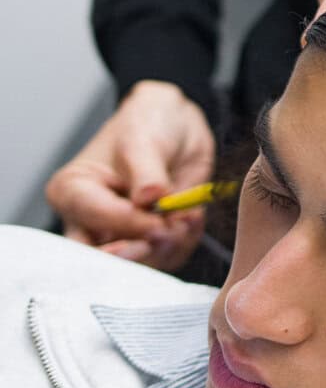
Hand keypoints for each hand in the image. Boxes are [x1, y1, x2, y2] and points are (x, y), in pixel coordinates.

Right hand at [45, 80, 214, 269]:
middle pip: (104, 258)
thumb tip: (148, 199)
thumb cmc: (148, 124)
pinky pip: (165, 258)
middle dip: (143, 251)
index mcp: (73, 190)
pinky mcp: (147, 240)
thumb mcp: (144, 138)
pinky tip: (191, 218)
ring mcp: (118, 233)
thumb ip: (147, 171)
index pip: (92, 221)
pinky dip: (183, 243)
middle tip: (171, 233)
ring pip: (137, 264)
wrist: (176, 125)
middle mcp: (88, 219)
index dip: (130, 225)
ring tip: (186, 217)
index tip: (160, 220)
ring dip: (169, 246)